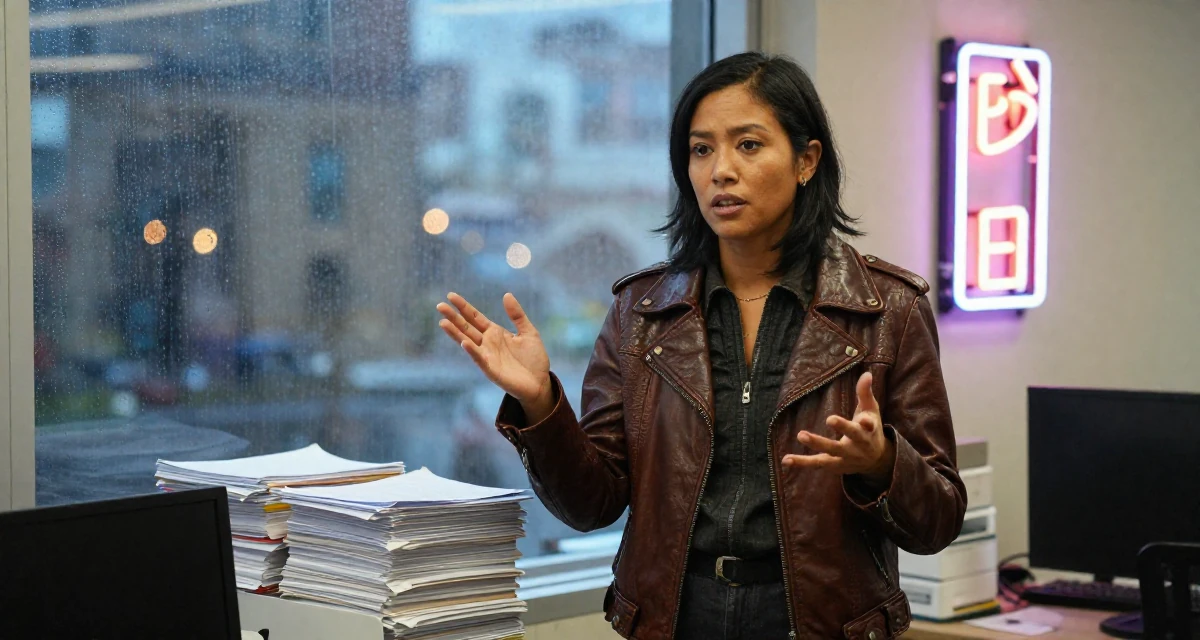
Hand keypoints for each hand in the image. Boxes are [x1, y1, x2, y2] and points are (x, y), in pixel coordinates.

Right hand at [436, 293, 552, 413]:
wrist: (540, 383)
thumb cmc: (534, 359)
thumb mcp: (528, 332)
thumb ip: (517, 315)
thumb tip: (506, 294)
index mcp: (495, 332)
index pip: (475, 317)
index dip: (464, 306)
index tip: (451, 295)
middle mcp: (487, 343)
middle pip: (466, 327)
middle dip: (453, 317)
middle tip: (439, 305)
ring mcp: (487, 356)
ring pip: (467, 341)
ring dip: (455, 333)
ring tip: (443, 322)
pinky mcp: (491, 370)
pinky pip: (480, 359)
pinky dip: (472, 351)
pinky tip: (464, 343)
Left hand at [782, 372, 894, 484]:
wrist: (876, 460)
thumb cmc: (870, 429)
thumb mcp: (871, 410)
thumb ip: (865, 393)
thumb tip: (866, 373)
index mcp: (868, 430)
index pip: (870, 426)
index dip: (868, 423)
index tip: (865, 420)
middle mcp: (858, 445)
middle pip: (850, 437)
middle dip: (842, 428)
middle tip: (830, 418)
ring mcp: (846, 457)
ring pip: (831, 452)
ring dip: (816, 444)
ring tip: (801, 435)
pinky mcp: (834, 465)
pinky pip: (817, 464)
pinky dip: (801, 462)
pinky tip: (786, 460)